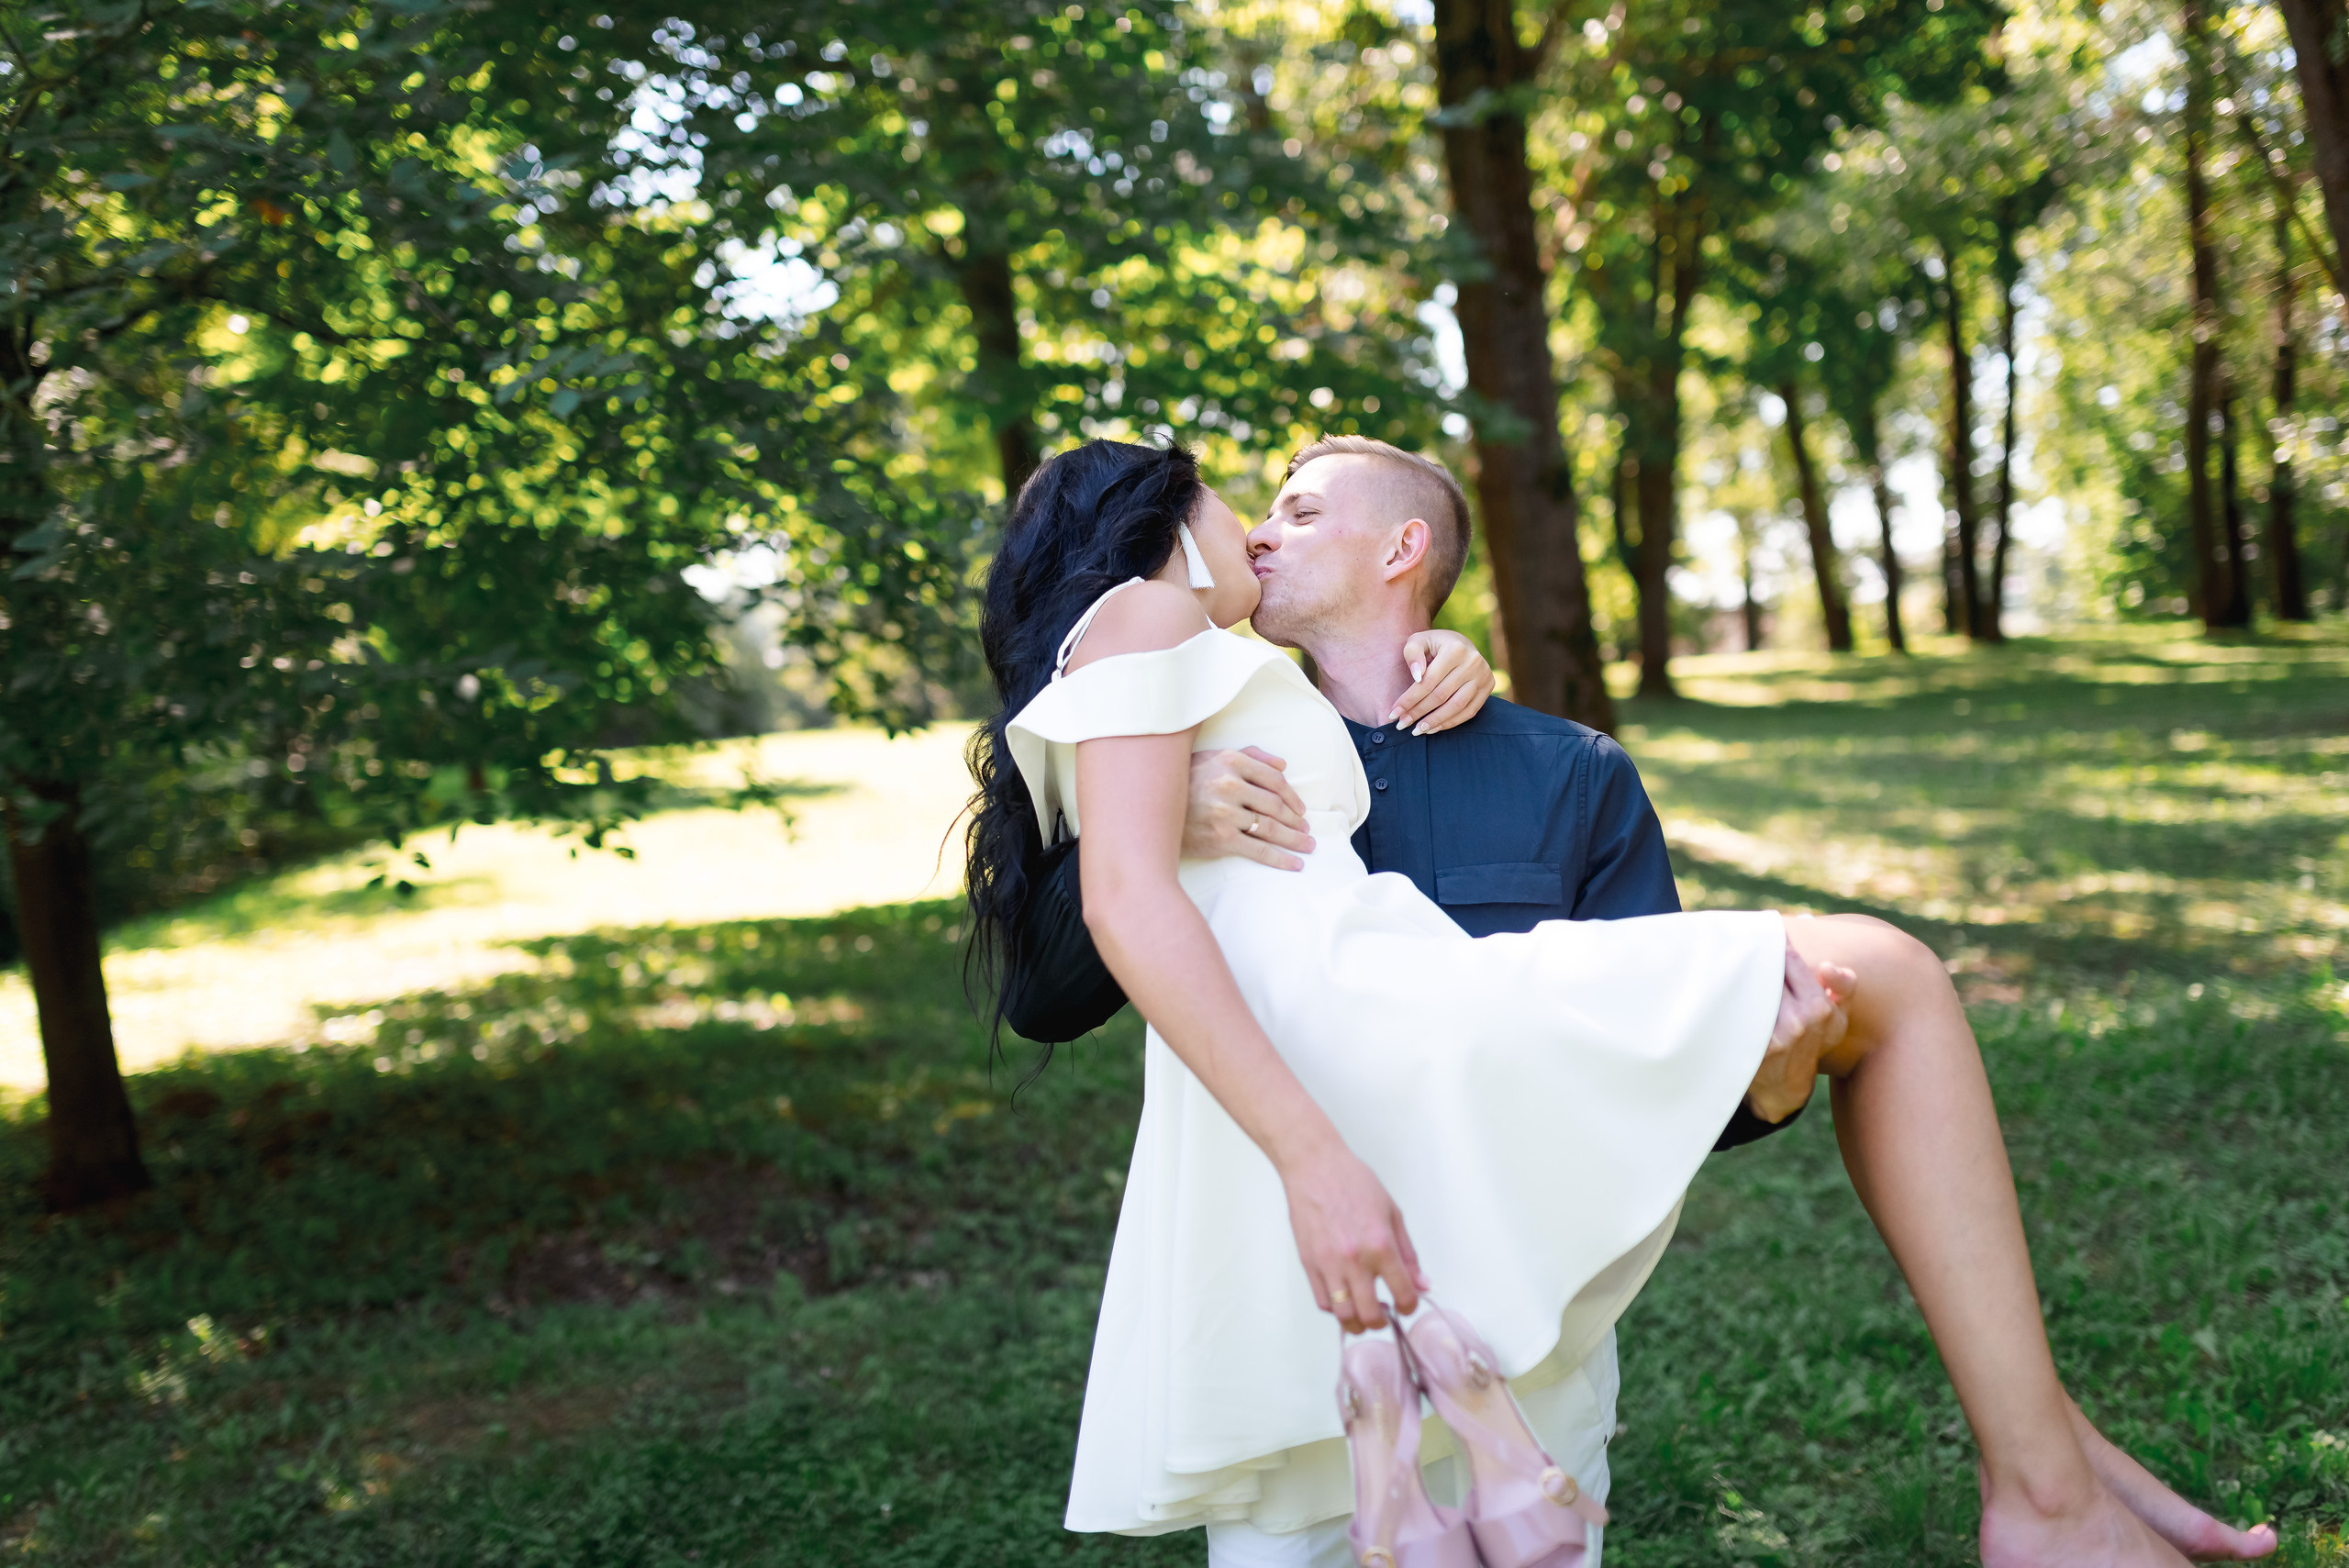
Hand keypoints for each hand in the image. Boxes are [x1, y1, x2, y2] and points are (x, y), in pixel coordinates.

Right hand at [1183, 746, 1315, 869]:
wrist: (1150, 810)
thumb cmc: (1184, 782)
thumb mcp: (1211, 758)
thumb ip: (1249, 756)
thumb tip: (1283, 764)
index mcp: (1230, 761)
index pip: (1273, 779)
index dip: (1292, 796)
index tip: (1301, 809)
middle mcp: (1229, 785)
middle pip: (1275, 805)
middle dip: (1295, 820)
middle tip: (1306, 830)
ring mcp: (1225, 813)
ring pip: (1270, 828)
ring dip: (1294, 839)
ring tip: (1307, 845)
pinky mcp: (1221, 838)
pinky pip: (1258, 849)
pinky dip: (1281, 858)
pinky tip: (1296, 864)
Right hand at [1279, 1140, 1426, 1332]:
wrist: (1314, 1166)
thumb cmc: (1353, 1182)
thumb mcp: (1393, 1213)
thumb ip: (1408, 1254)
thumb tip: (1422, 1284)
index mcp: (1381, 1245)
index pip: (1403, 1293)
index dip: (1410, 1306)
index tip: (1407, 1304)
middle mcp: (1355, 1259)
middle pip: (1371, 1314)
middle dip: (1383, 1323)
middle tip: (1385, 1315)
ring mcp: (1328, 1264)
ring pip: (1344, 1314)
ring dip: (1357, 1322)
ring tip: (1364, 1314)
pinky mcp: (1309, 1263)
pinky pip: (1323, 1301)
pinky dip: (1336, 1308)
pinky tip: (1344, 1298)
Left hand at [1389, 630, 1495, 733]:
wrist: (1461, 644)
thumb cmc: (1434, 645)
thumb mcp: (1419, 641)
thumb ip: (1413, 654)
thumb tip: (1417, 676)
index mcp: (1455, 649)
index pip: (1428, 681)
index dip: (1409, 699)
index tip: (1393, 713)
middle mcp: (1473, 662)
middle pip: (1441, 695)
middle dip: (1418, 712)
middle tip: (1402, 724)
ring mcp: (1483, 676)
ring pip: (1457, 706)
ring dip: (1435, 722)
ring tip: (1417, 730)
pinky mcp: (1488, 687)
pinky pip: (1469, 712)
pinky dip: (1451, 723)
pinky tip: (1433, 728)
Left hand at [1745, 946, 1855, 1122]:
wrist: (1785, 1085)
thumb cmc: (1814, 1040)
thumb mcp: (1838, 1016)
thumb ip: (1844, 986)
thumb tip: (1828, 967)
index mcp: (1819, 1007)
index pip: (1789, 959)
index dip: (1775, 944)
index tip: (1764, 933)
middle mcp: (1796, 1020)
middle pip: (1766, 970)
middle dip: (1754, 955)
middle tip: (1742, 942)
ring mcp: (1772, 1034)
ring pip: (1750, 986)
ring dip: (1738, 971)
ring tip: (1729, 960)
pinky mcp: (1749, 1045)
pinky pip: (1737, 1007)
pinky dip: (1729, 993)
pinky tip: (1721, 985)